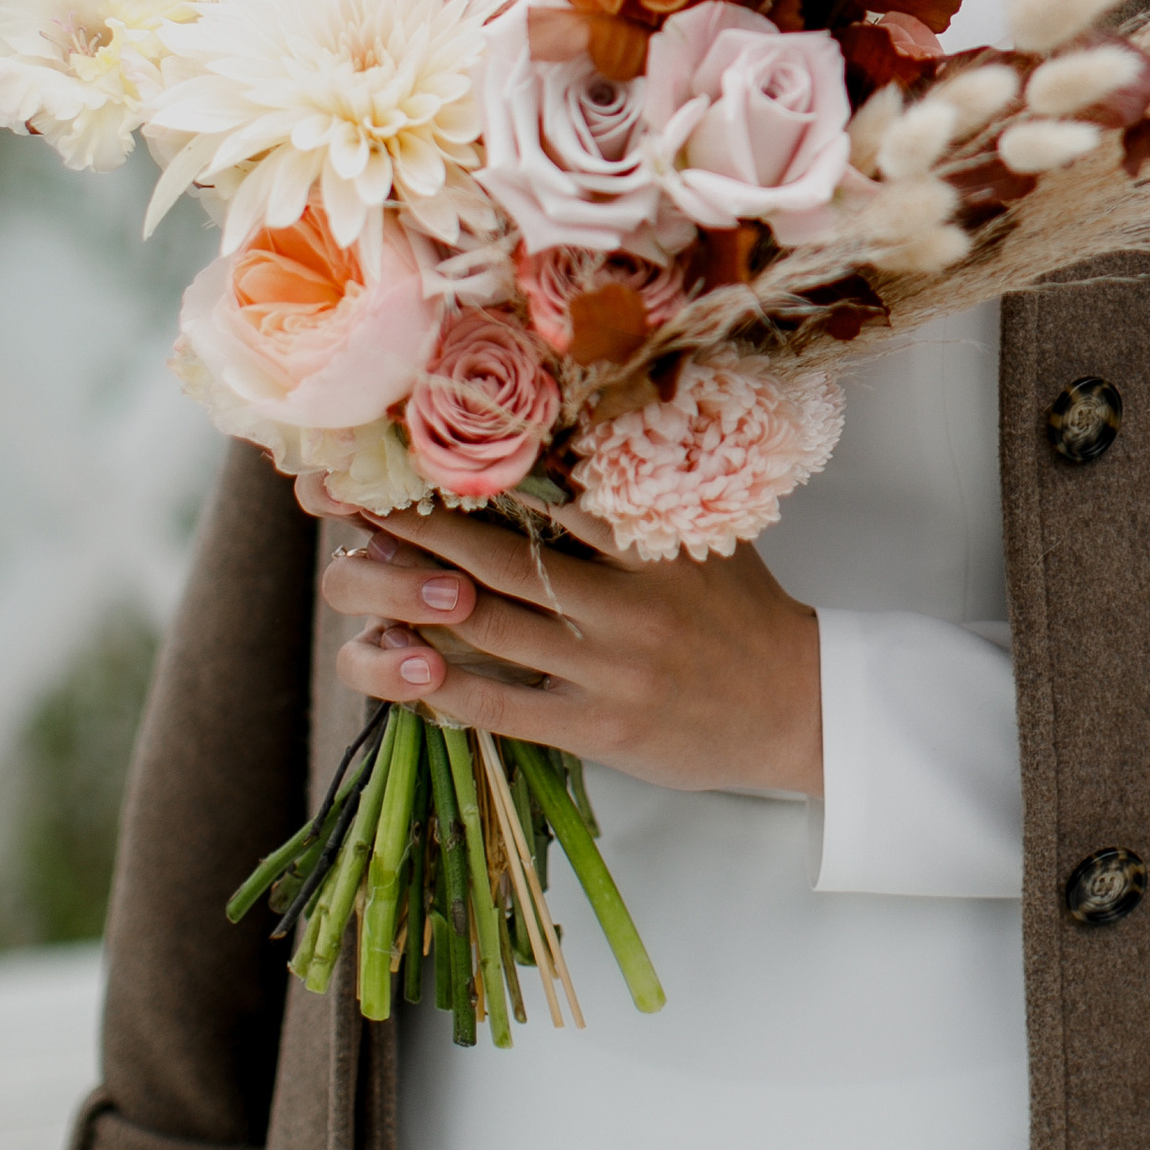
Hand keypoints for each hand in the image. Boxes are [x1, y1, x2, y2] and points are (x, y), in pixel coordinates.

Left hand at [303, 479, 823, 798]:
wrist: (799, 706)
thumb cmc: (742, 612)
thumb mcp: (708, 532)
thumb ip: (647, 489)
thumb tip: (590, 421)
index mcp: (650, 541)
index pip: (545, 494)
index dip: (472, 472)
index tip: (408, 447)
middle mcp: (626, 600)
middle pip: (499, 557)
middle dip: (418, 529)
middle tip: (350, 501)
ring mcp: (610, 667)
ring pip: (490, 629)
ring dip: (415, 602)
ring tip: (356, 575)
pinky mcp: (600, 728)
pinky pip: (505, 705)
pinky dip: (447, 686)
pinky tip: (400, 666)